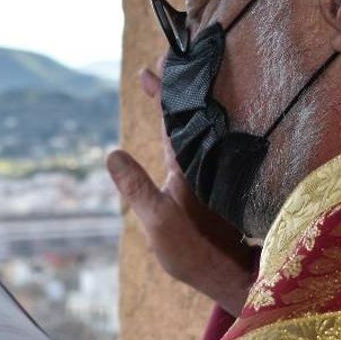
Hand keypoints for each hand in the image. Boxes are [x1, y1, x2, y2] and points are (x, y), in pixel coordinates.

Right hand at [106, 64, 254, 314]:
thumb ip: (136, 187)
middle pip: (190, 116)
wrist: (228, 277)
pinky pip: (200, 147)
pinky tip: (183, 131)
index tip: (150, 68)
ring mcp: (208, 174)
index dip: (163, 91)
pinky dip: (189, 130)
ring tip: (173, 88)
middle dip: (176, 89)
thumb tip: (112, 153)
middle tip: (166, 62)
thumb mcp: (157, 221)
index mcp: (189, 164)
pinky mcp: (211, 189)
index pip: (175, 117)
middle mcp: (203, 163)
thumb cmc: (194, 252)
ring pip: (197, 130)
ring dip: (184, 108)